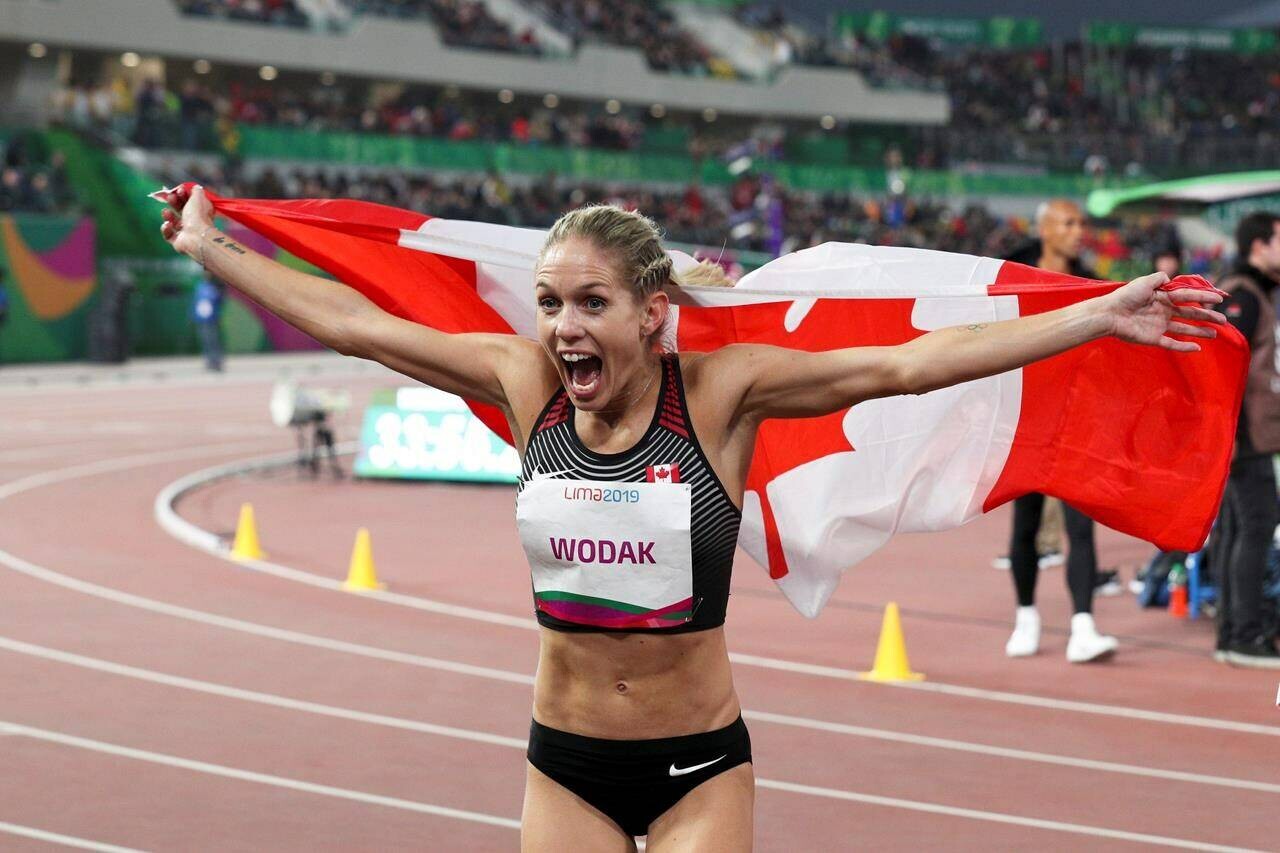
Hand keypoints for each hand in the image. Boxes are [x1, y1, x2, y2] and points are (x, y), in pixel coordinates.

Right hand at [159, 184, 214, 259]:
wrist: (196, 237)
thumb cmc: (198, 216)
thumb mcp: (198, 197)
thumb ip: (196, 190)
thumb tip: (195, 187)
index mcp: (200, 212)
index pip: (190, 202)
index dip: (183, 195)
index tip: (178, 190)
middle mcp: (194, 222)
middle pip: (181, 210)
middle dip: (174, 202)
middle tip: (170, 197)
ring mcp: (187, 233)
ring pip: (174, 223)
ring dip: (168, 216)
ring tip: (166, 212)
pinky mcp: (179, 242)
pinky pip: (169, 235)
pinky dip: (166, 229)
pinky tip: (168, 225)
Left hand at [1103, 272, 1225, 351]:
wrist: (1108, 314)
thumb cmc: (1125, 296)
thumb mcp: (1144, 282)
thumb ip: (1159, 278)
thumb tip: (1171, 278)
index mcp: (1162, 297)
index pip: (1187, 297)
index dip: (1203, 297)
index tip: (1219, 298)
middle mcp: (1163, 311)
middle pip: (1189, 314)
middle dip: (1207, 316)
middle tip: (1223, 320)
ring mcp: (1159, 325)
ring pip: (1184, 329)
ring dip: (1200, 331)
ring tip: (1215, 334)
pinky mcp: (1153, 338)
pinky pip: (1171, 343)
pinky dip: (1183, 347)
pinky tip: (1197, 348)